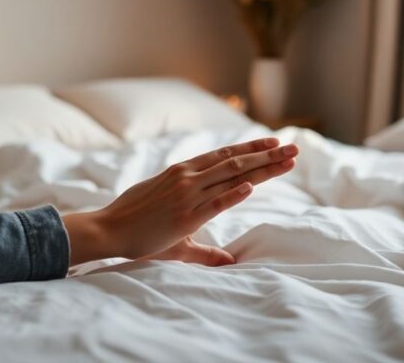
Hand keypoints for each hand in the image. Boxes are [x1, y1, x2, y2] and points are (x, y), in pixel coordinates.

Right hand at [62, 137, 297, 266]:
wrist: (109, 228)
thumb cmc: (136, 224)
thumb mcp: (173, 225)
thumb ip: (203, 242)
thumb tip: (227, 259)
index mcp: (185, 173)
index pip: (226, 156)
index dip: (253, 149)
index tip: (275, 143)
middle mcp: (188, 178)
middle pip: (236, 162)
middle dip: (267, 155)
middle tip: (294, 148)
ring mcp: (187, 195)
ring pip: (232, 176)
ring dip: (262, 167)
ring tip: (286, 160)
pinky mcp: (184, 216)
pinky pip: (214, 203)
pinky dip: (234, 194)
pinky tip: (252, 187)